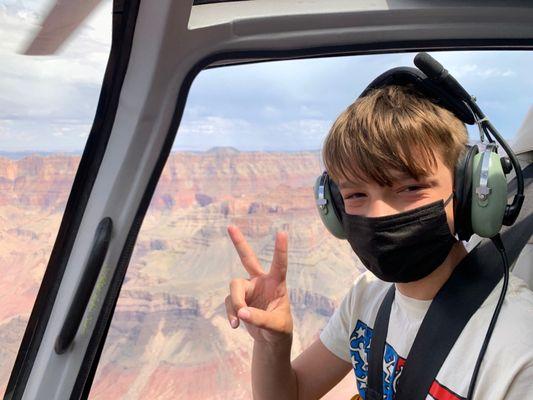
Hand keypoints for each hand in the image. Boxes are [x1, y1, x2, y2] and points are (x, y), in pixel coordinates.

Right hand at [225, 225, 292, 344]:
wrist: (270, 339)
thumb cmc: (279, 329)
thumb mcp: (276, 326)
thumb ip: (260, 318)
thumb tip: (241, 312)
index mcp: (276, 284)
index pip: (279, 265)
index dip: (280, 250)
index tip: (282, 233)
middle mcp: (261, 281)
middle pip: (247, 258)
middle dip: (239, 243)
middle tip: (230, 226)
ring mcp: (248, 289)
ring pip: (235, 286)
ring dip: (236, 302)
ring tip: (239, 319)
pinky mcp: (238, 299)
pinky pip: (229, 302)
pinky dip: (231, 313)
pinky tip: (235, 324)